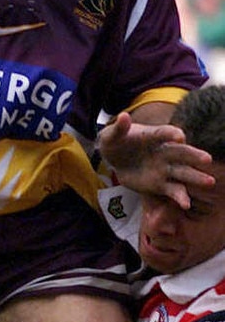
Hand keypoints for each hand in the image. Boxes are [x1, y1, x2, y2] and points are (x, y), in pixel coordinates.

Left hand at [99, 111, 213, 208]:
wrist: (115, 159)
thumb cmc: (116, 142)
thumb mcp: (112, 135)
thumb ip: (119, 128)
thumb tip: (122, 117)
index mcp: (153, 136)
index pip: (164, 133)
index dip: (171, 134)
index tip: (178, 136)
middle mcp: (164, 152)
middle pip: (182, 153)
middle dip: (194, 155)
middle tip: (207, 159)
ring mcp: (165, 169)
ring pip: (183, 173)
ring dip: (196, 177)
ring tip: (210, 182)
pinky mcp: (161, 185)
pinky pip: (173, 191)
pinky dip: (180, 197)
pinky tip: (186, 204)